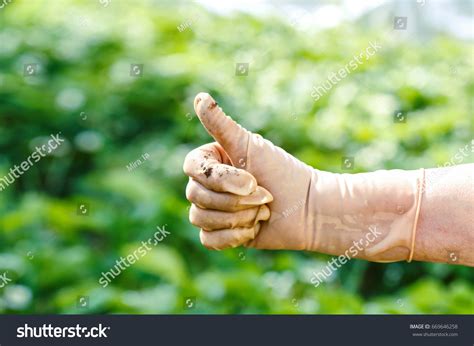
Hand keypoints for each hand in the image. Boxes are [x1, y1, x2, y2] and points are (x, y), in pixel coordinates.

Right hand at [183, 92, 313, 249]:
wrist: (308, 208)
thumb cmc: (281, 172)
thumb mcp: (249, 145)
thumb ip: (221, 124)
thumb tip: (199, 97)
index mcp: (210, 161)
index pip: (192, 168)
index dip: (221, 179)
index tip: (252, 180)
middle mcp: (208, 185)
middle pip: (196, 196)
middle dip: (236, 201)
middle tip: (265, 196)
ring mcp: (212, 210)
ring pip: (200, 218)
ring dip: (239, 218)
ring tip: (263, 211)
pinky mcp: (220, 234)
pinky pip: (208, 240)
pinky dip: (233, 237)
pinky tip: (253, 229)